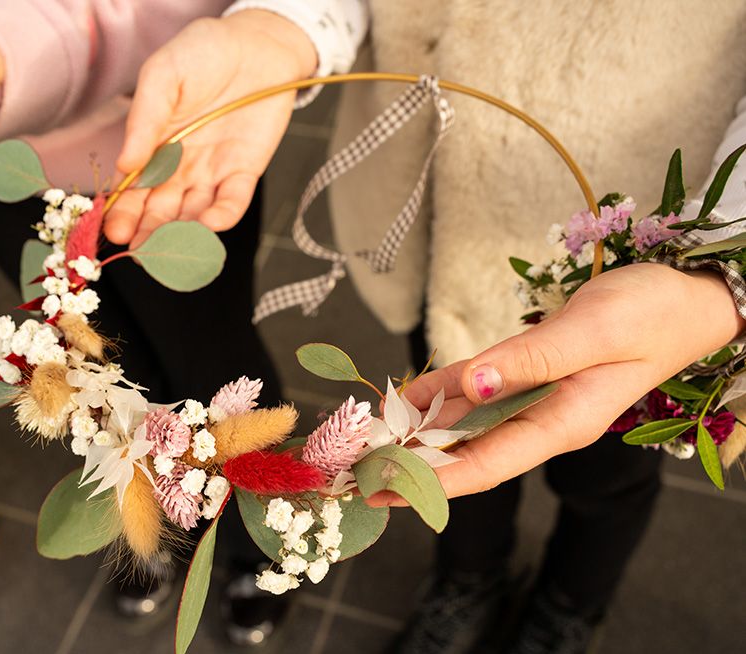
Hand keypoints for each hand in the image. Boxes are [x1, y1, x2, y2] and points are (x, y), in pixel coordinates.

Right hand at [108, 10, 317, 247]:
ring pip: (193, 214)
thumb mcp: (163, 76)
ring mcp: (212, 172)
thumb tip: (123, 165)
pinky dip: (222, 217)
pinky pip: (232, 202)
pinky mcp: (245, 172)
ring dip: (180, 233)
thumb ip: (144, 119)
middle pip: (160, 210)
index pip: (132, 189)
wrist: (256, 42)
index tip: (114, 232)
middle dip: (148, 233)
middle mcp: (180, 167)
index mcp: (152, 147)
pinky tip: (209, 225)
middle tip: (138, 252)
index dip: (122, 213)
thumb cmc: (202, 53)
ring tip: (168, 246)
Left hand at [367, 263, 744, 500]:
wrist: (683, 297)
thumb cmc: (649, 314)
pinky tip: (400, 400)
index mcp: (561, 424)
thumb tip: (472, 387)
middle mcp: (540, 420)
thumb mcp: (592, 332)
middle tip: (352, 473)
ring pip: (463, 424)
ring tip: (361, 443)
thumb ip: (531, 361)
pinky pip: (473, 390)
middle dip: (410, 465)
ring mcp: (532, 399)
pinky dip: (436, 394)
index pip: (485, 465)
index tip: (381, 494)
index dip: (430, 483)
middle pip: (465, 454)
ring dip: (415, 433)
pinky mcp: (526, 375)